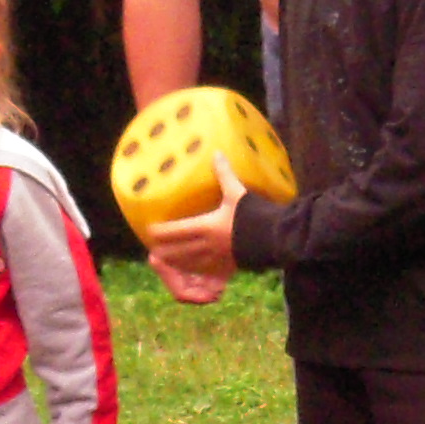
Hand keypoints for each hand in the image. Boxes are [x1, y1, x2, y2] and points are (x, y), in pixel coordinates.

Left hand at [145, 152, 244, 302]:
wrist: (275, 239)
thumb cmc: (253, 215)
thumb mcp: (237, 193)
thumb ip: (224, 174)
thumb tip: (217, 153)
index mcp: (206, 226)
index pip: (177, 230)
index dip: (162, 231)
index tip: (149, 231)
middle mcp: (208, 244)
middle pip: (180, 250)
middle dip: (165, 250)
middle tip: (153, 250)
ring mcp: (218, 257)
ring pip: (191, 262)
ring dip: (178, 262)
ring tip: (168, 260)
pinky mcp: (230, 265)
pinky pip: (209, 270)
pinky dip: (197, 269)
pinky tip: (194, 269)